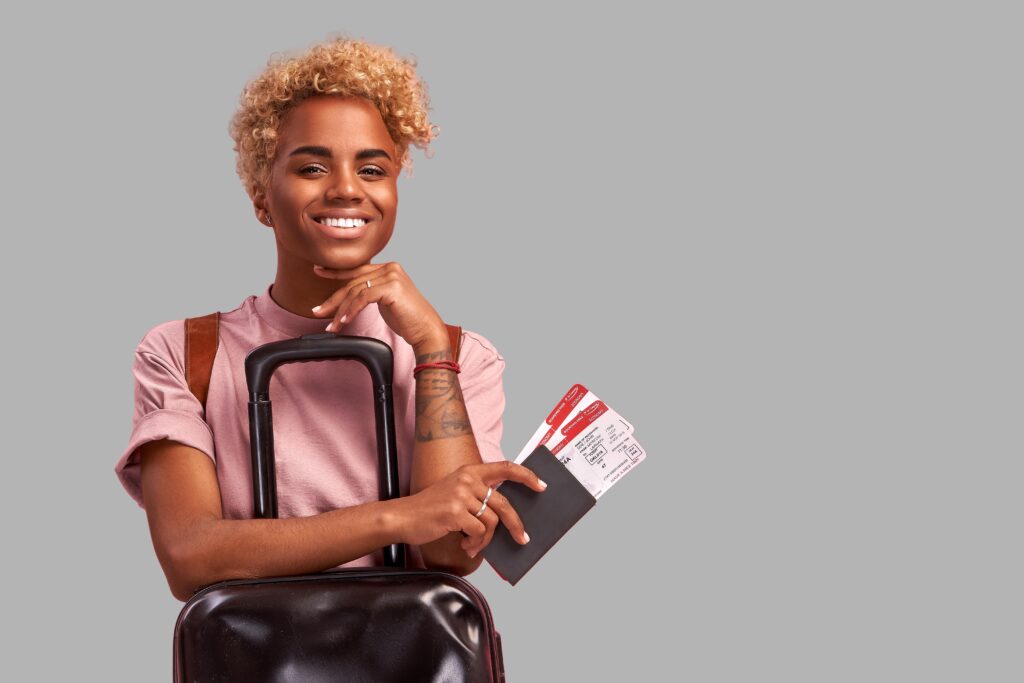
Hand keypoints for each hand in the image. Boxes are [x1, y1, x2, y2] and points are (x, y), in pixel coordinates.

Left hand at [311, 261, 445, 349]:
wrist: (426, 330)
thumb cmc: (407, 319)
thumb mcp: (384, 301)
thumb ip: (371, 292)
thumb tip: (350, 295)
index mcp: (388, 268)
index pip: (357, 270)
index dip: (336, 272)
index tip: (318, 271)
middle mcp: (390, 268)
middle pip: (353, 283)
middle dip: (333, 299)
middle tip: (317, 311)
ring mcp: (392, 276)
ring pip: (356, 292)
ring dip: (340, 311)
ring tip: (332, 326)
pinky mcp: (392, 287)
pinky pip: (363, 298)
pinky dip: (351, 310)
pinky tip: (345, 321)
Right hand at [391, 461, 547, 557]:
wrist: (403, 517)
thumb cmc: (430, 509)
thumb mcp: (455, 493)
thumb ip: (478, 497)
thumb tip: (504, 516)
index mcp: (470, 471)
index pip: (505, 467)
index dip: (526, 476)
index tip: (541, 486)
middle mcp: (467, 479)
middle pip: (504, 503)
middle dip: (516, 524)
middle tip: (523, 539)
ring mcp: (461, 495)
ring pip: (491, 522)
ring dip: (485, 539)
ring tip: (473, 545)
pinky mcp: (456, 512)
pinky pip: (479, 532)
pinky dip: (475, 543)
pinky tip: (464, 545)